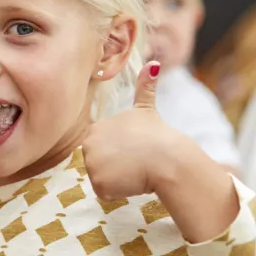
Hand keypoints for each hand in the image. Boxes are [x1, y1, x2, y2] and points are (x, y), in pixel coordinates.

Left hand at [83, 61, 188, 200]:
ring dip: (119, 179)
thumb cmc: (158, 136)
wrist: (167, 158)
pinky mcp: (98, 182)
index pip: (101, 148)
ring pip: (104, 179)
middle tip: (135, 160)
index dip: (119, 151)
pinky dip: (119, 191)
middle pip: (99, 164)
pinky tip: (132, 180)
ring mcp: (90, 163)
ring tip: (135, 169)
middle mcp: (88, 143)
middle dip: (116, 166)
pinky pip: (107, 192)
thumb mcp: (147, 109)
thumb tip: (154, 63)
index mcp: (95, 128)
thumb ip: (145, 88)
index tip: (132, 148)